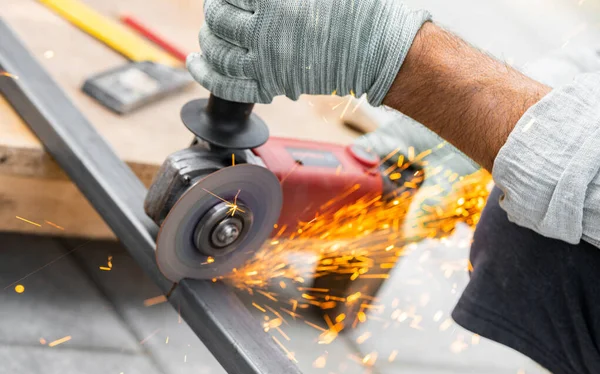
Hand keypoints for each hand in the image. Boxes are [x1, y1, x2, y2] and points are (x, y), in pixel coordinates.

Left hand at [187, 0, 429, 104]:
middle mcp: (265, 28)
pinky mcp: (272, 83)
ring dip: (208, 43)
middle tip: (218, 13)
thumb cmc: (357, 9)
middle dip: (214, 15)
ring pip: (218, 53)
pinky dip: (206, 75)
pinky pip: (227, 85)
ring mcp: (266, 60)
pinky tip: (195, 64)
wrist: (377, 49)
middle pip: (218, 20)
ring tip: (208, 37)